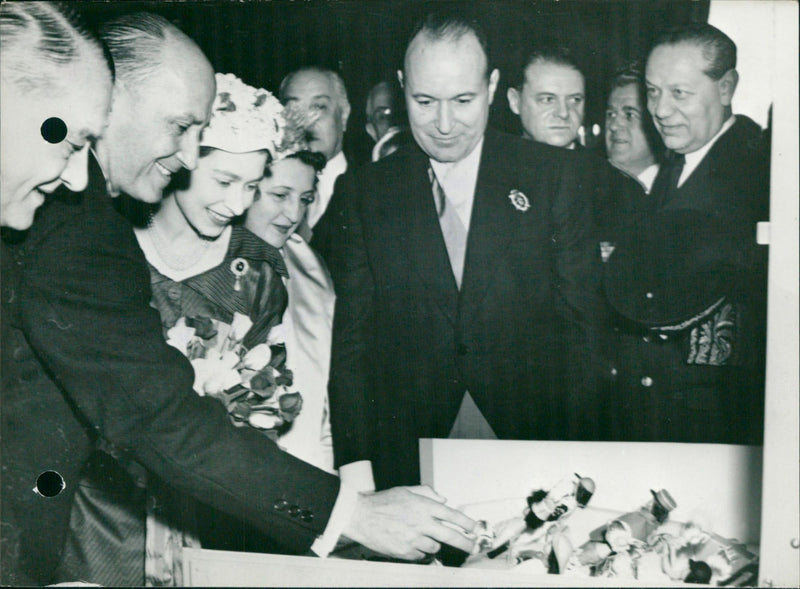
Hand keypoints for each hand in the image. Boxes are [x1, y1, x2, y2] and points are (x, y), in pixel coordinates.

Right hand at [342, 485, 476, 560]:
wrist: (361, 516)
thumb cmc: (382, 502)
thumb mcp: (406, 491)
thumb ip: (427, 493)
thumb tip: (442, 499)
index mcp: (424, 506)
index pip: (452, 515)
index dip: (467, 523)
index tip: (476, 529)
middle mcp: (422, 523)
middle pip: (451, 536)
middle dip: (466, 543)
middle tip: (473, 548)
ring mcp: (414, 539)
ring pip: (435, 547)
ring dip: (434, 544)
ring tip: (422, 537)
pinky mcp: (405, 551)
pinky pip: (420, 555)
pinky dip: (419, 552)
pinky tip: (411, 544)